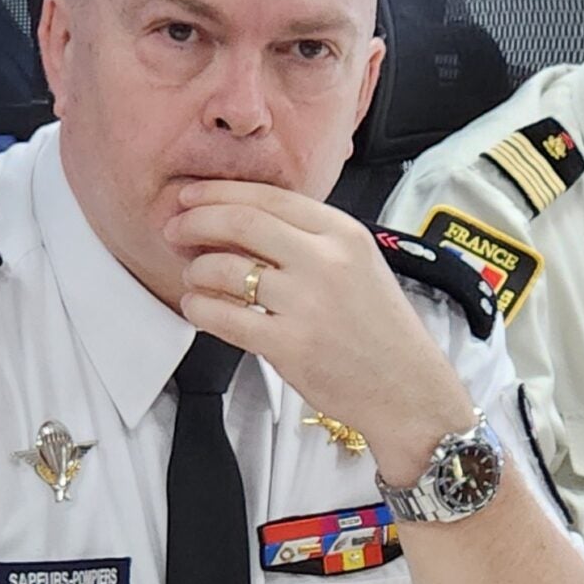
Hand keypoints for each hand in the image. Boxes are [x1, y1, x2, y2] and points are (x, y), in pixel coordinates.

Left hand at [168, 183, 472, 479]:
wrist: (408, 389)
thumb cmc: (381, 332)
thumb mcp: (360, 265)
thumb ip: (312, 240)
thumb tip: (245, 222)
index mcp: (345, 234)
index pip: (270, 197)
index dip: (219, 193)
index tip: (192, 197)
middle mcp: (326, 261)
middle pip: (240, 222)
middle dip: (195, 221)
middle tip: (175, 229)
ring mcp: (307, 303)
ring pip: (225, 269)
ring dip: (196, 270)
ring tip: (194, 277)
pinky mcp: (289, 344)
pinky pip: (224, 317)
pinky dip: (200, 308)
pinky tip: (198, 307)